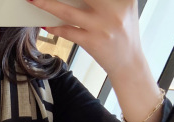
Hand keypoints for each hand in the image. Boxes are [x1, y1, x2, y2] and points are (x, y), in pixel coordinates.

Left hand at [28, 0, 142, 76]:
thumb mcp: (123, 9)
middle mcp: (113, 10)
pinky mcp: (91, 42)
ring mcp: (101, 27)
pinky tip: (45, 24)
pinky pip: (67, 32)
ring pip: (67, 12)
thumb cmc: (122, 33)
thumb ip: (105, 0)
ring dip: (47, 4)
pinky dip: (54, 28)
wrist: (128, 63)